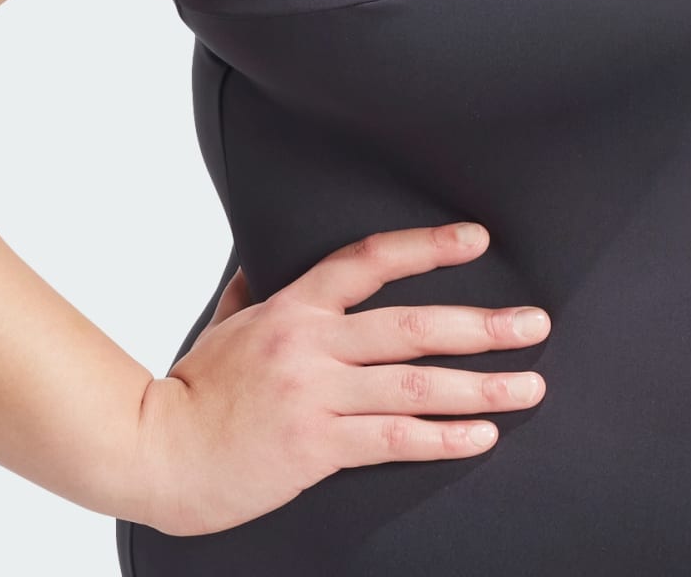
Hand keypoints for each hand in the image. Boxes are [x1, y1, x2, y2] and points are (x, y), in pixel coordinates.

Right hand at [128, 221, 550, 536]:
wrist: (155, 450)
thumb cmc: (189, 389)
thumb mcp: (227, 324)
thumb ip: (257, 292)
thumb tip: (265, 261)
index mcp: (293, 307)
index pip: (368, 261)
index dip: (426, 247)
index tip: (476, 241)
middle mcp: (311, 345)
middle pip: (413, 327)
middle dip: (482, 325)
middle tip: (534, 324)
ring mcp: (315, 397)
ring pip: (415, 386)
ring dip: (481, 386)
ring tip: (528, 385)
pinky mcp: (315, 447)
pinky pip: (393, 441)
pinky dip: (444, 439)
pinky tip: (482, 436)